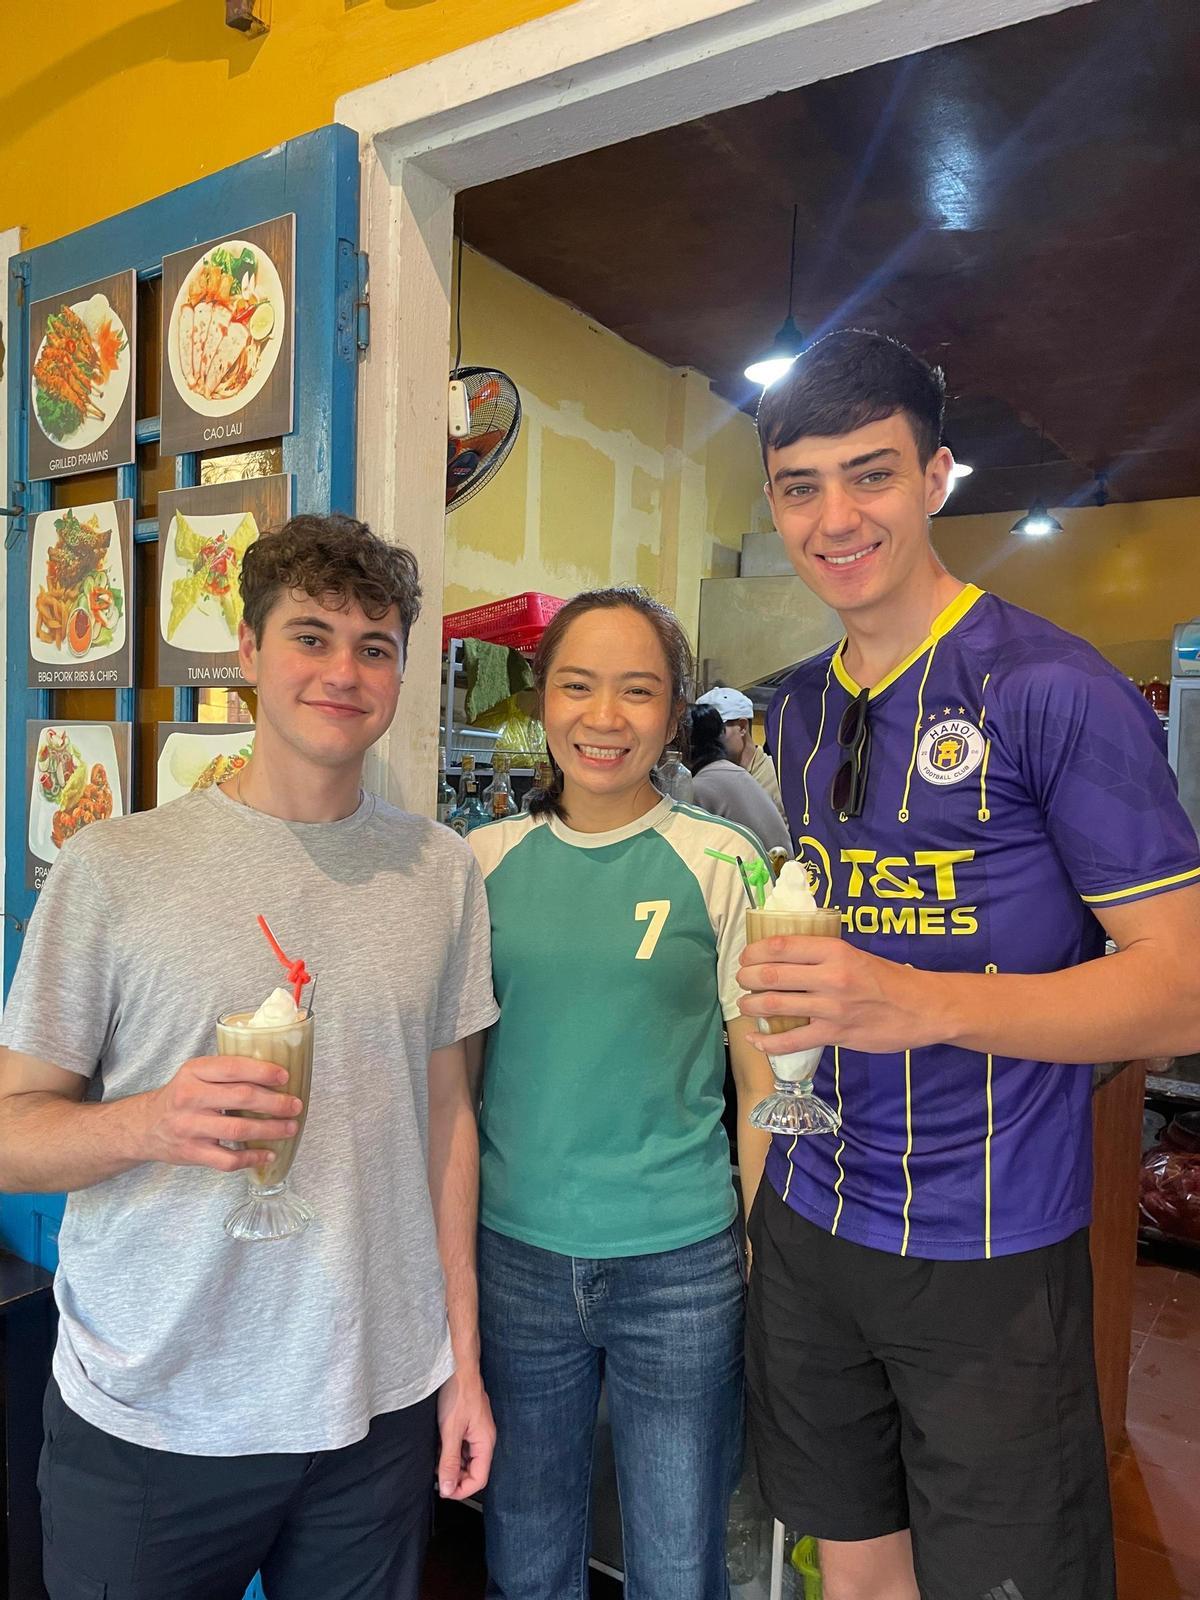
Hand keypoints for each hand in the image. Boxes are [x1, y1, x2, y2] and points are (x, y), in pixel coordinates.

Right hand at [131, 1056, 301, 1171]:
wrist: (145, 1126)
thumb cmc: (181, 1096)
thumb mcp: (195, 1074)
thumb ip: (226, 1072)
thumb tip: (274, 1074)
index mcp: (194, 1072)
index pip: (233, 1068)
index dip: (262, 1072)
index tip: (285, 1077)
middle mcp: (190, 1098)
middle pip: (241, 1098)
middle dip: (275, 1103)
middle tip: (295, 1105)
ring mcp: (190, 1127)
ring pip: (238, 1130)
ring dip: (270, 1130)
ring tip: (290, 1128)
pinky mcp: (192, 1153)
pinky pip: (227, 1160)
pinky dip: (252, 1159)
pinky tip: (268, 1154)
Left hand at [436, 1368, 495, 1499]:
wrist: (456, 1366)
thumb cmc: (458, 1392)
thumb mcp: (450, 1431)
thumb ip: (449, 1461)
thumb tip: (448, 1488)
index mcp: (485, 1442)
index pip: (479, 1479)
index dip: (462, 1489)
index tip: (444, 1490)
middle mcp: (484, 1438)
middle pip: (473, 1470)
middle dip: (455, 1476)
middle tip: (436, 1475)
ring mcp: (476, 1430)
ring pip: (465, 1458)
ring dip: (450, 1462)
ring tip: (435, 1456)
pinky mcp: (468, 1424)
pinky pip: (461, 1446)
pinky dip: (449, 1450)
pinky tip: (437, 1444)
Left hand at [737, 933, 944, 1054]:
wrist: (922, 1007)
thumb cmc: (886, 979)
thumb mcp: (854, 954)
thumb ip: (821, 955)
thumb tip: (782, 955)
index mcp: (834, 950)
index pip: (781, 945)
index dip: (754, 951)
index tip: (746, 957)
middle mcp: (831, 976)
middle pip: (772, 975)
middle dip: (747, 979)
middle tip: (742, 981)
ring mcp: (832, 1007)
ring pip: (776, 1006)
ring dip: (752, 1006)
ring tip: (745, 1005)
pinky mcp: (835, 1034)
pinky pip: (792, 1040)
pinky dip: (768, 1041)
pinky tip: (756, 1039)